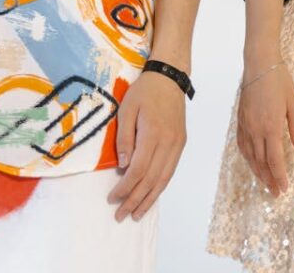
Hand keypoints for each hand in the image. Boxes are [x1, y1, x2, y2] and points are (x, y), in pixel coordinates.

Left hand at [107, 67, 187, 221]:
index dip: (125, 188)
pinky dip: (160, 187)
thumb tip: (123, 166)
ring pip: (164, 179)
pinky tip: (151, 195)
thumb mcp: (126, 110)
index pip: (138, 170)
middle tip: (121, 215)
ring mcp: (177, 144)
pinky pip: (171, 171)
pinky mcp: (181, 144)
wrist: (170, 77)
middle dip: (136, 200)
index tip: (112, 198)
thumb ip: (124, 139)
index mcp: (153, 134)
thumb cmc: (144, 92)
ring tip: (137, 214)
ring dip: (150, 199)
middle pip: (152, 179)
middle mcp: (168, 143)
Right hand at [236, 57, 293, 196]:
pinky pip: (242, 145)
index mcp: (271, 127)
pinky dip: (247, 158)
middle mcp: (256, 129)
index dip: (280, 176)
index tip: (284, 189)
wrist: (259, 65)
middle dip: (269, 179)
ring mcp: (246, 125)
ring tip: (265, 183)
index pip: (275, 159)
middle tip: (276, 193)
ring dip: (258, 172)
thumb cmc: (280, 82)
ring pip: (250, 156)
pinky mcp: (241, 120)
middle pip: (261, 162)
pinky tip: (252, 163)